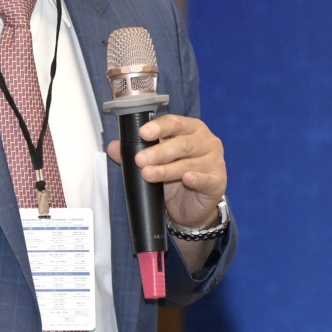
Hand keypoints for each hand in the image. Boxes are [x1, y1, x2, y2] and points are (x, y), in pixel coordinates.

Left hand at [106, 114, 225, 230]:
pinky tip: (186, 179)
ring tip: (148, 174)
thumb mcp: (154, 164)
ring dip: (167, 169)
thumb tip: (113, 147)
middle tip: (140, 160)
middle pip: (182, 143)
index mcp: (191, 129)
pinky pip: (206, 179)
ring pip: (188, 163)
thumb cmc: (174, 178)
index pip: (175, 123)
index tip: (143, 133)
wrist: (191, 207)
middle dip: (158, 152)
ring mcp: (214, 161)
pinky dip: (196, 178)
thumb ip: (136, 153)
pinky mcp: (219, 181)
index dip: (159, 127)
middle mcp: (206, 141)